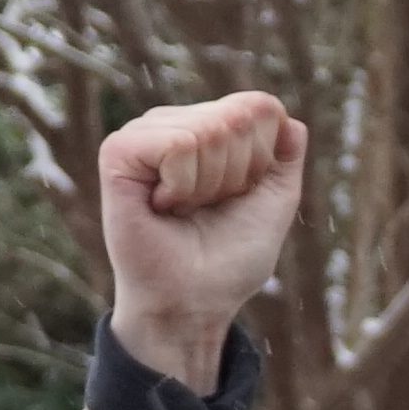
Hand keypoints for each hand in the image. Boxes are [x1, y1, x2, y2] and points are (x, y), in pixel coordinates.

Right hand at [97, 93, 307, 392]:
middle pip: (236, 118)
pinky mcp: (118, 152)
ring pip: (208, 131)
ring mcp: (143, 135)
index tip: (238, 196)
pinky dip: (183, 184)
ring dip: (210, 183)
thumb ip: (285, 158)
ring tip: (183, 209)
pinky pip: (177, 144)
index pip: (260, 109)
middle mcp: (174, 125)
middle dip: (236, 174)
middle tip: (207, 207)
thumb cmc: (229, 257)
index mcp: (208, 130)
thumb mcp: (274, 202)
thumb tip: (290, 118)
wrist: (195, 300)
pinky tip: (164, 205)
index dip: (262, 161)